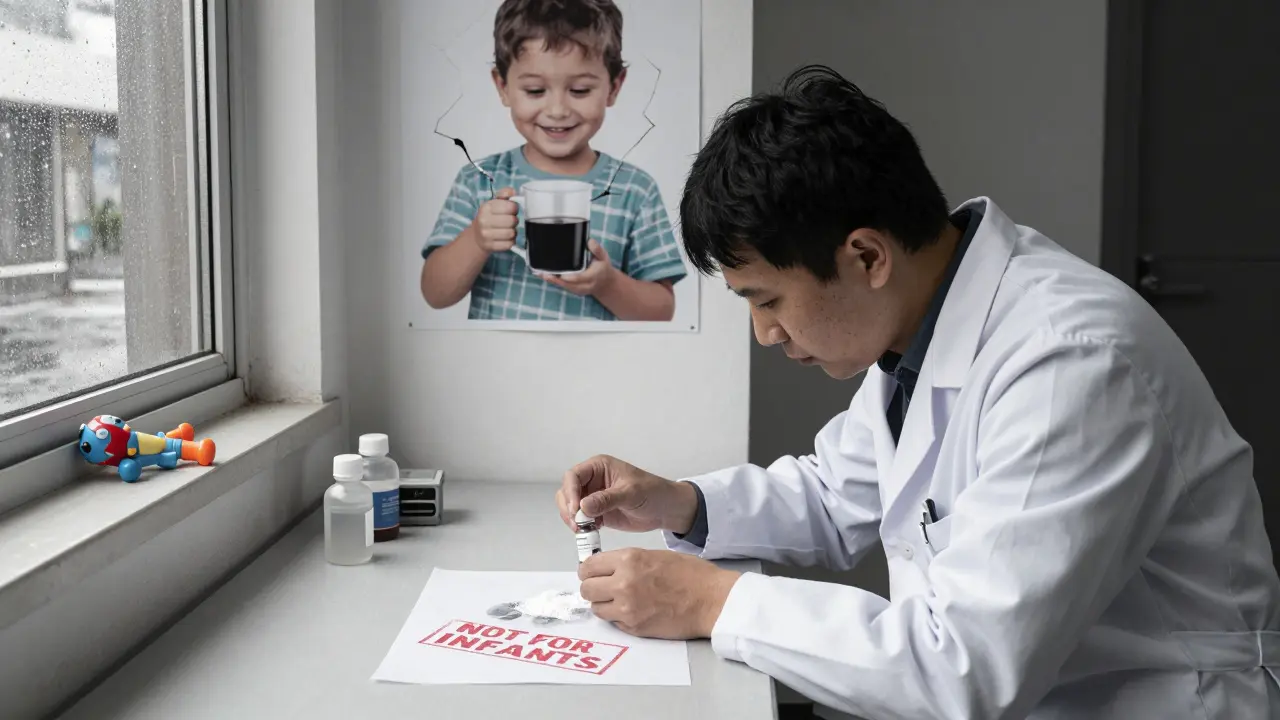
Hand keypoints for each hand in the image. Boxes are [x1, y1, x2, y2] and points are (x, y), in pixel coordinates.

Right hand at [471, 187, 518, 252]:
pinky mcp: (491, 247)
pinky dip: (510, 241)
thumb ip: (504, 194)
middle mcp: (484, 221)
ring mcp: (486, 235)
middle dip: (514, 221)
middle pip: (512, 221)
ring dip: (513, 232)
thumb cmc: (489, 217)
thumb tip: (512, 192)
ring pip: (512, 233)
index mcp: (486, 207)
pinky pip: (510, 244)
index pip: (511, 206)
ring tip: (507, 229)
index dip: (514, 208)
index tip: (511, 210)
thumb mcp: (493, 203)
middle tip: (509, 221)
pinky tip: (505, 238)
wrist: (477, 237)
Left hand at [540, 239, 614, 295]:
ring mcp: (579, 290)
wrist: (605, 283)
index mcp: (593, 276)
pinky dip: (554, 281)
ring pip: (564, 286)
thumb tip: (589, 241)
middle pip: (569, 284)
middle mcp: (586, 285)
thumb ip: (597, 249)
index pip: (580, 278)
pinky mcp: (574, 290)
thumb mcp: (603, 256)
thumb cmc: (603, 268)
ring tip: (540, 273)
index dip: (570, 277)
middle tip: (544, 273)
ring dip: (552, 280)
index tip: (561, 275)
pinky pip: (563, 286)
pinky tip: (544, 276)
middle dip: (556, 279)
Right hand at [557, 454, 698, 533]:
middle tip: (578, 525)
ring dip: (573, 519)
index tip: (576, 510)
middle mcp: (592, 481)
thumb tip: (583, 506)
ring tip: (584, 530)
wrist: (666, 510)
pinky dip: (581, 527)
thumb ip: (607, 499)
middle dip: (569, 508)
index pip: (573, 476)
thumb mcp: (631, 493)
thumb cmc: (653, 492)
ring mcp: (593, 497)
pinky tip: (591, 532)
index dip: (570, 492)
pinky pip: (580, 520)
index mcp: (599, 467)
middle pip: (567, 492)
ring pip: (570, 507)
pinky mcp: (597, 513)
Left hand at [579, 548, 740, 638]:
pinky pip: (613, 622)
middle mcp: (623, 583)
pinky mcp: (634, 627)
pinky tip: (634, 611)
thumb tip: (607, 569)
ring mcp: (627, 608)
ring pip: (596, 608)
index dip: (589, 571)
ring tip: (620, 601)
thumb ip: (628, 562)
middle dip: (593, 588)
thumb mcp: (655, 555)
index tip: (593, 574)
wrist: (712, 600)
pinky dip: (618, 618)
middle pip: (587, 589)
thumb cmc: (691, 575)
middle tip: (603, 589)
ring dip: (604, 605)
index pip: (588, 566)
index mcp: (629, 560)